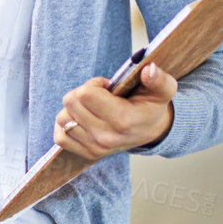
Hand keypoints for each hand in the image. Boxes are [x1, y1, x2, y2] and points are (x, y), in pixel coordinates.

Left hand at [56, 62, 176, 163]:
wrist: (152, 131)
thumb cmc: (151, 108)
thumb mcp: (162, 91)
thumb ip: (158, 79)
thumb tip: (148, 70)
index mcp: (123, 120)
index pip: (85, 94)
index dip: (94, 84)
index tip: (107, 88)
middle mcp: (106, 137)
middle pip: (70, 102)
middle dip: (82, 93)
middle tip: (100, 97)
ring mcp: (96, 147)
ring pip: (63, 118)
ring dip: (73, 108)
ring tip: (92, 108)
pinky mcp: (87, 153)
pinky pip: (60, 137)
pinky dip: (65, 125)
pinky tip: (80, 118)